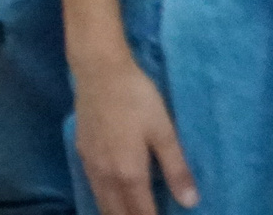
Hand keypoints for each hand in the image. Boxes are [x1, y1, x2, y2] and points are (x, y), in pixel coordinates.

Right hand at [74, 56, 196, 214]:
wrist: (99, 71)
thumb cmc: (136, 98)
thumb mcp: (164, 131)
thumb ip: (176, 169)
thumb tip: (190, 202)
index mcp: (129, 172)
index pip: (141, 212)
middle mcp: (106, 174)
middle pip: (116, 213)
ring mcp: (90, 164)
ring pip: (102, 202)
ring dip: (116, 214)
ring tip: (131, 214)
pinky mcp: (82, 152)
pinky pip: (93, 188)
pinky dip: (104, 200)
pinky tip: (112, 197)